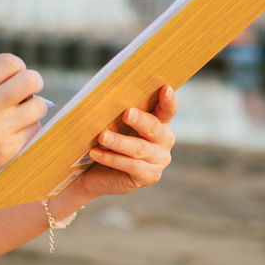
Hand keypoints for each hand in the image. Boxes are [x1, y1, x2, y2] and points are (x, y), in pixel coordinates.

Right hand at [0, 53, 46, 196]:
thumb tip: (21, 75)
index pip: (9, 62)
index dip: (19, 67)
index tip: (16, 76)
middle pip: (30, 80)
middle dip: (34, 83)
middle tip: (27, 92)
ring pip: (39, 106)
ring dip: (34, 107)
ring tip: (22, 113)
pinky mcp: (7, 150)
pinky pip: (34, 128)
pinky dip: (29, 128)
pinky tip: (14, 131)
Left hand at [77, 85, 176, 199]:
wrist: (96, 172)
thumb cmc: (108, 139)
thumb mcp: (116, 123)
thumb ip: (120, 111)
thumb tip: (109, 97)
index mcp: (161, 122)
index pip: (168, 109)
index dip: (168, 99)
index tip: (165, 88)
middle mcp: (164, 140)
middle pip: (153, 128)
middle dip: (140, 120)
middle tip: (126, 113)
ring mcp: (159, 160)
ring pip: (140, 148)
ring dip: (119, 141)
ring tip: (102, 136)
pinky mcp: (149, 176)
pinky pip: (131, 166)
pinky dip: (112, 159)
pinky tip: (96, 153)